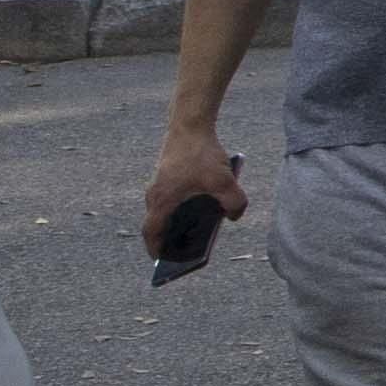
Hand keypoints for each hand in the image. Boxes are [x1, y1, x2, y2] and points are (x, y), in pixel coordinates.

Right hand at [142, 118, 245, 256]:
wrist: (190, 125)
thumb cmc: (201, 154)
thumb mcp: (224, 182)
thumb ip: (234, 204)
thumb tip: (234, 217)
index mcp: (161, 200)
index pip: (151, 232)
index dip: (154, 248)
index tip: (160, 260)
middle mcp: (155, 194)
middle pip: (158, 223)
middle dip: (169, 239)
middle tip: (183, 251)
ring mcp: (160, 184)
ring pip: (165, 210)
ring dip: (176, 223)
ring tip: (196, 234)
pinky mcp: (168, 175)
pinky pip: (172, 198)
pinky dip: (181, 208)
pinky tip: (202, 210)